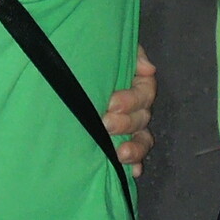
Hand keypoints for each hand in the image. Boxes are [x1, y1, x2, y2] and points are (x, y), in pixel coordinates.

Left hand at [101, 46, 156, 176]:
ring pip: (142, 139)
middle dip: (125, 123)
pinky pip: (136, 156)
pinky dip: (135, 164)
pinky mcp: (122, 142)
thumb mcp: (111, 47)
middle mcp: (137, 107)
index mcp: (137, 84)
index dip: (131, 100)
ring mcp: (131, 127)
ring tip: (120, 153)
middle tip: (105, 124)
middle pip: (141, 118)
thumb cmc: (94, 54)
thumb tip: (148, 68)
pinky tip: (134, 172)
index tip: (111, 103)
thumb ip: (133, 54)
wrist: (71, 69)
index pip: (145, 93)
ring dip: (134, 148)